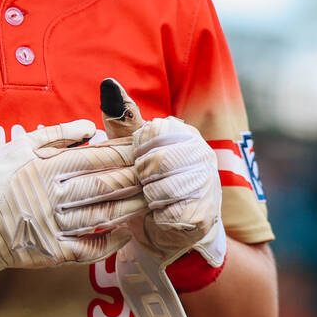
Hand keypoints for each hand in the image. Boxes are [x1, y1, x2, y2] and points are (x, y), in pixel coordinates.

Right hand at [0, 119, 144, 288]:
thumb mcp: (19, 146)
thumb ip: (57, 135)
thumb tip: (91, 128)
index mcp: (46, 167)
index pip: (96, 158)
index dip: (124, 155)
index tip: (146, 150)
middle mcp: (51, 195)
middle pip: (104, 185)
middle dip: (136, 179)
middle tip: (160, 175)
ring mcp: (51, 225)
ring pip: (101, 215)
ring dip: (129, 208)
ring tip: (152, 201)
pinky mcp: (49, 252)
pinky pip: (86, 248)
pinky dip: (108, 241)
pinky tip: (125, 232)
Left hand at [100, 79, 225, 267]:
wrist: (165, 233)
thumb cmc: (144, 184)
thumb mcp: (129, 151)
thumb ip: (121, 121)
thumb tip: (109, 83)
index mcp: (184, 132)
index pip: (151, 133)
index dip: (136, 152)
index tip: (138, 162)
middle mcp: (202, 154)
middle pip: (155, 160)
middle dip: (140, 177)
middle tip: (144, 185)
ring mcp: (207, 184)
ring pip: (160, 186)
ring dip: (148, 197)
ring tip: (152, 199)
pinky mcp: (204, 214)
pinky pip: (167, 212)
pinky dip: (157, 216)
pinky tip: (162, 214)